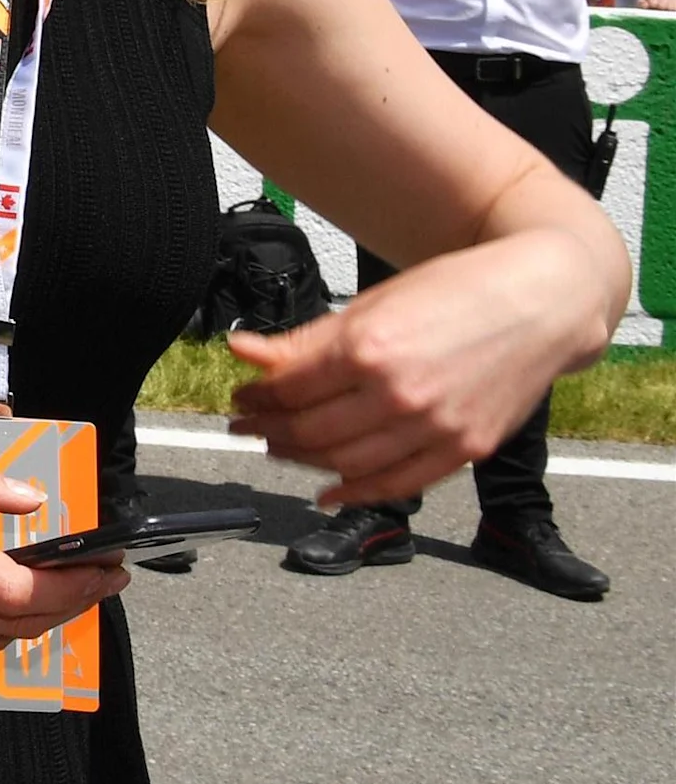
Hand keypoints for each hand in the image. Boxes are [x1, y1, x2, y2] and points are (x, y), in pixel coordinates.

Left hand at [228, 230, 598, 506]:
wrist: (542, 302)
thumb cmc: (459, 291)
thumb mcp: (372, 303)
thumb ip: (304, 339)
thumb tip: (242, 351)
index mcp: (369, 348)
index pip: (288, 389)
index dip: (256, 396)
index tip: (242, 395)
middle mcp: (401, 393)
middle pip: (310, 431)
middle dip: (268, 430)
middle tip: (247, 425)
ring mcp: (437, 427)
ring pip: (346, 463)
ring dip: (302, 460)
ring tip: (279, 448)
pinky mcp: (466, 449)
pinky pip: (399, 484)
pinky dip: (358, 492)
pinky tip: (330, 491)